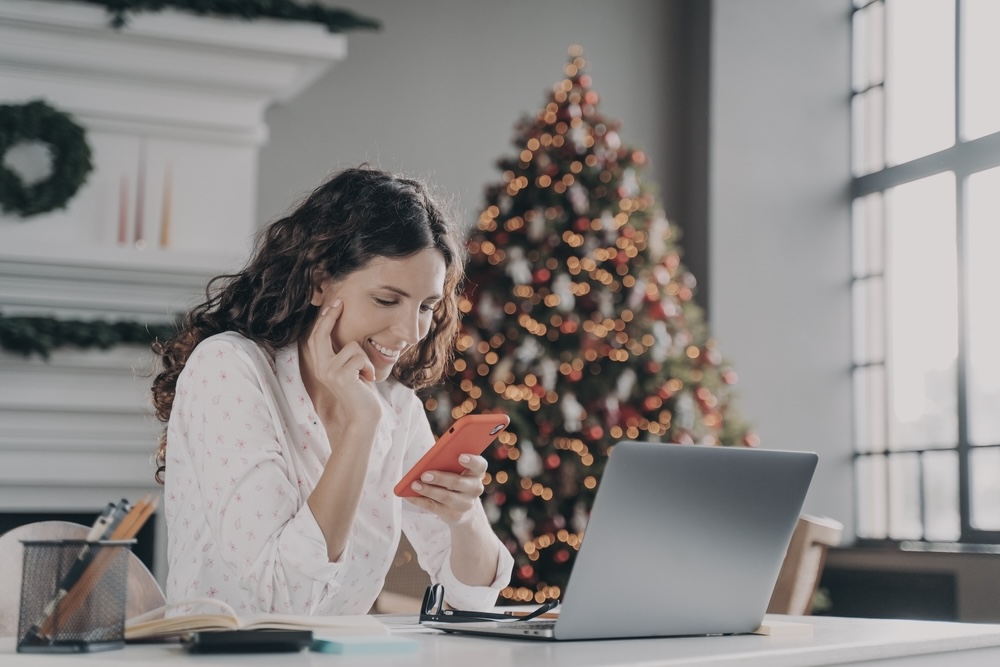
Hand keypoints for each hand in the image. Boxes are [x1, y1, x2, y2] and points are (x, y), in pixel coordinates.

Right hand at [301, 299, 382, 425]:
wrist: (364, 416)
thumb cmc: (361, 391)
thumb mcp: (350, 368)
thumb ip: (344, 353)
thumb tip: (347, 330)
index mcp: (321, 365)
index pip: (316, 337)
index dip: (324, 320)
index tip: (334, 304)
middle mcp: (320, 368)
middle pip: (321, 334)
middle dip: (331, 316)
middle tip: (341, 302)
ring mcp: (328, 372)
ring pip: (352, 347)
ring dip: (365, 359)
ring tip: (365, 374)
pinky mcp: (340, 376)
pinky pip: (360, 357)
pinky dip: (369, 367)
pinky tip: (367, 380)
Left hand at [405, 454, 487, 525]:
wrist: (464, 509)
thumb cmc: (455, 481)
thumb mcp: (457, 471)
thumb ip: (447, 463)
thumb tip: (426, 462)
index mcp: (476, 472)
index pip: (479, 465)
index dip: (471, 460)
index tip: (460, 456)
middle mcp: (475, 488)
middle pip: (458, 482)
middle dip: (440, 478)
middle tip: (425, 474)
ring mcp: (466, 504)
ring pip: (446, 497)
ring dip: (428, 490)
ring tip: (415, 485)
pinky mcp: (454, 515)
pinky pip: (435, 507)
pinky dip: (420, 501)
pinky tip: (409, 496)